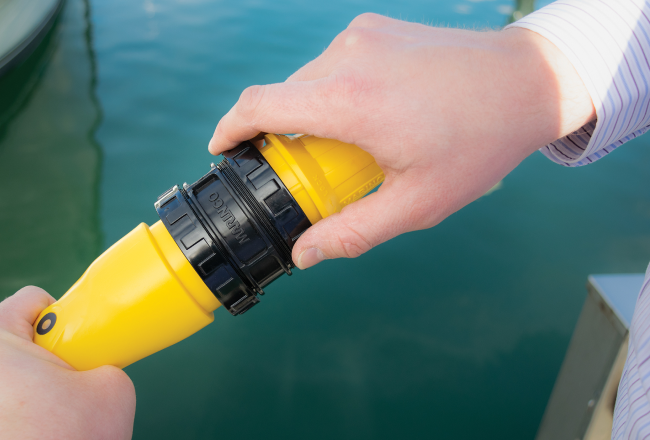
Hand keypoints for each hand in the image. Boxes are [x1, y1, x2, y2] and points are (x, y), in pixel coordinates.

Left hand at [0, 286, 135, 439]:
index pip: (29, 302)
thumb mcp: (112, 388)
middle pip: (4, 343)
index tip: (73, 345)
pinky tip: (22, 439)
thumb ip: (102, 357)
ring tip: (42, 423)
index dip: (60, 320)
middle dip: (35, 361)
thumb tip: (97, 362)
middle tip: (63, 392)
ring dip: (13, 392)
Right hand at [207, 13, 594, 267]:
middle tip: (310, 173)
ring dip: (313, 113)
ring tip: (356, 144)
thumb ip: (353, 231)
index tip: (222, 152)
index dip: (228, 131)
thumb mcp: (417, 202)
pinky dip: (336, 90)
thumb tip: (305, 253)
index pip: (257, 107)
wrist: (529, 80)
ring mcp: (360, 37)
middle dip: (281, 136)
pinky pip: (333, 63)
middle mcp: (346, 58)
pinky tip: (375, 113)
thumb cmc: (479, 143)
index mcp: (348, 101)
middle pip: (281, 98)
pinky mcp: (374, 28)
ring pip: (306, 81)